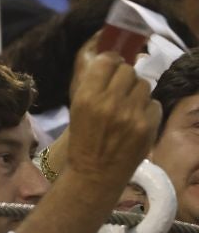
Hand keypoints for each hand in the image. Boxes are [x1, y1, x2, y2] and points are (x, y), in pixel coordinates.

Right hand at [63, 45, 159, 187]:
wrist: (96, 171)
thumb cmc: (83, 137)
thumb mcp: (77, 107)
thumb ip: (93, 84)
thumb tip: (111, 60)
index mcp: (87, 96)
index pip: (107, 61)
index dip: (112, 61)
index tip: (112, 66)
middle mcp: (110, 102)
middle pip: (128, 70)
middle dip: (125, 76)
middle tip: (121, 87)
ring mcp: (131, 114)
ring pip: (144, 85)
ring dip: (138, 91)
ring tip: (130, 103)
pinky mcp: (148, 126)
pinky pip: (154, 103)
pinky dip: (148, 108)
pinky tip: (138, 118)